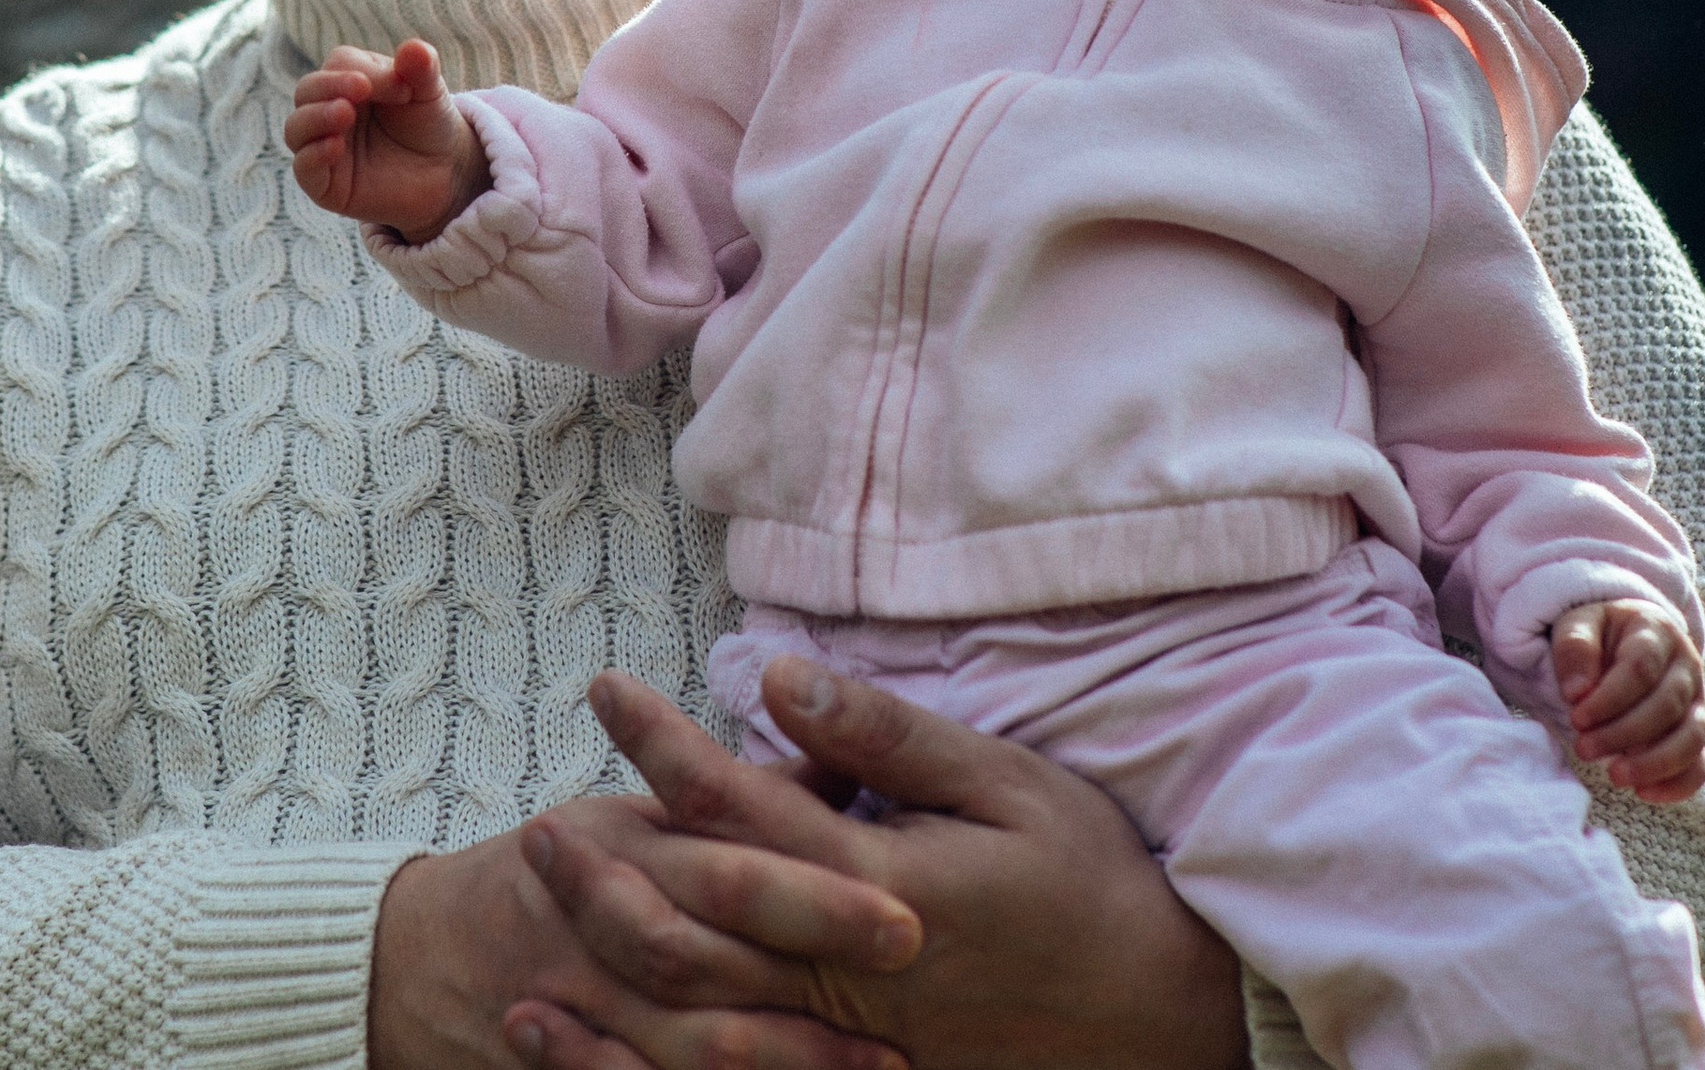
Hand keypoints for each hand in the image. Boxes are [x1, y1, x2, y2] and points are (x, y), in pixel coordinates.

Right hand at [286, 40, 486, 242]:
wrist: (445, 173)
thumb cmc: (429, 124)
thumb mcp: (430, 93)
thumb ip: (422, 69)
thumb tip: (414, 48)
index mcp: (349, 80)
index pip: (339, 64)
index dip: (366, 71)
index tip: (403, 89)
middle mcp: (328, 110)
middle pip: (307, 90)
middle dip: (329, 86)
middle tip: (361, 89)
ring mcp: (323, 146)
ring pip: (296, 128)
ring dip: (316, 117)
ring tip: (345, 113)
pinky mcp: (324, 184)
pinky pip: (304, 168)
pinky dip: (313, 155)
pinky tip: (336, 147)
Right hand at [371, 794, 921, 1069]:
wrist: (411, 960)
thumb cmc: (550, 869)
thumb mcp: (628, 813)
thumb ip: (738, 799)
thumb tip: (842, 754)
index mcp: (626, 847)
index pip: (730, 870)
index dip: (817, 899)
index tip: (909, 916)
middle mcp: (601, 929)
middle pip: (717, 963)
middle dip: (818, 986)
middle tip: (912, 994)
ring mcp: (580, 1013)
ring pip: (690, 1049)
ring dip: (790, 1062)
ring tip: (881, 1068)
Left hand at [510, 666, 1244, 1069]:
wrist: (1171, 1028)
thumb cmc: (1095, 886)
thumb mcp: (1005, 786)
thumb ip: (886, 737)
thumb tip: (784, 673)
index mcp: (872, 880)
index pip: (735, 801)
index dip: (658, 742)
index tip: (603, 688)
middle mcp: (841, 968)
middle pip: (689, 918)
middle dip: (604, 867)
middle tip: (533, 825)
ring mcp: (847, 1041)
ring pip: (695, 1016)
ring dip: (608, 970)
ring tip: (546, 931)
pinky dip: (649, 1066)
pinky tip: (597, 1043)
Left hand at [1550, 599, 1704, 802]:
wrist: (1622, 638)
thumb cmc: (1597, 633)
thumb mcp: (1578, 623)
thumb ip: (1575, 648)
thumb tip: (1576, 692)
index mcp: (1657, 631)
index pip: (1641, 667)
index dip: (1609, 697)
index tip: (1576, 717)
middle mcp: (1687, 667)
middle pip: (1666, 706)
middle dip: (1623, 733)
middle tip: (1583, 749)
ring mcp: (1697, 702)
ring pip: (1691, 738)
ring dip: (1653, 763)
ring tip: (1614, 776)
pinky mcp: (1696, 733)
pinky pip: (1700, 764)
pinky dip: (1679, 784)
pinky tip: (1644, 793)